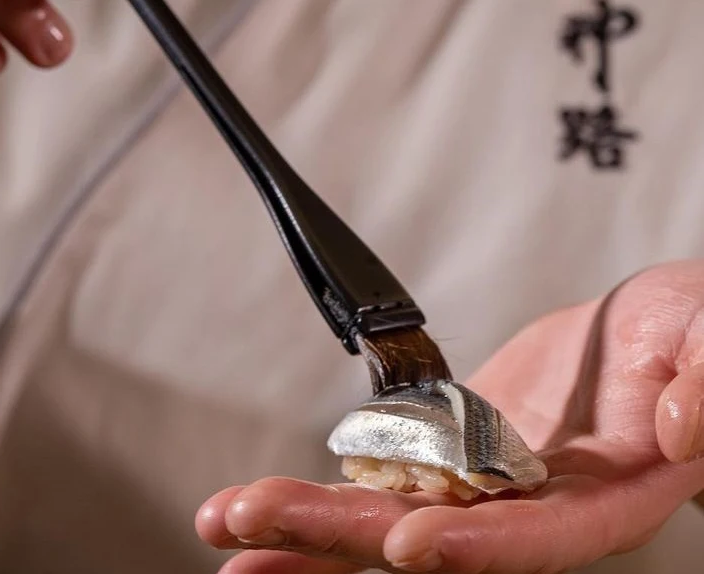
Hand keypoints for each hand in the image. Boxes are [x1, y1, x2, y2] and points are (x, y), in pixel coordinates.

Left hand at [196, 261, 703, 572]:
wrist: (640, 335)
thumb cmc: (687, 334)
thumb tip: (678, 432)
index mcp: (606, 495)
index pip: (539, 538)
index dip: (478, 548)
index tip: (405, 546)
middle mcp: (533, 504)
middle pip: (434, 538)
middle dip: (343, 538)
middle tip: (246, 533)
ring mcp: (483, 480)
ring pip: (389, 515)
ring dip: (308, 523)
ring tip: (224, 523)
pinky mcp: (449, 446)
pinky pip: (381, 474)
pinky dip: (323, 488)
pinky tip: (258, 501)